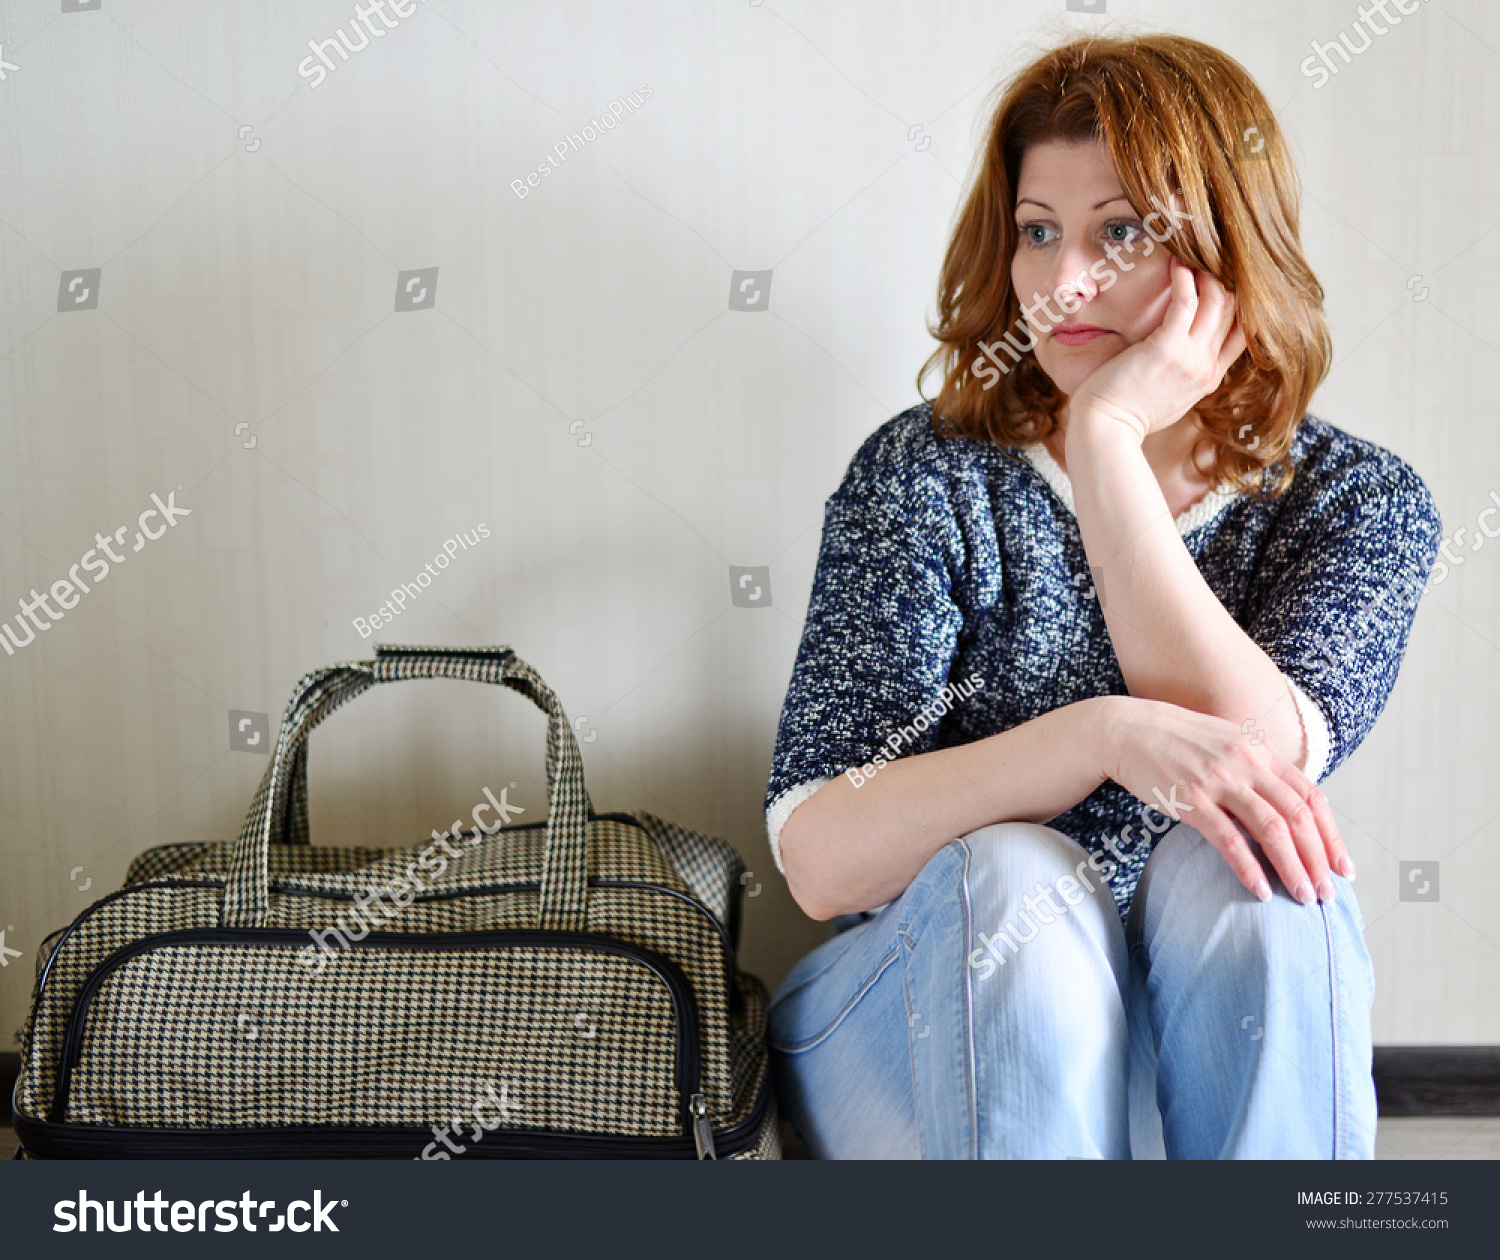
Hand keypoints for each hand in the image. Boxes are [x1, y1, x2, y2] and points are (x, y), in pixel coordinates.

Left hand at [1067, 257, 1246, 441]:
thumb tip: (1184, 360)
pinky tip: (1175, 265)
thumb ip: (1185, 376)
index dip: (1238, 304)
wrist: (1107, 428)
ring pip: (1218, 302)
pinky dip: (1184, 279)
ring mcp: (1191, 358)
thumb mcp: (1170, 399)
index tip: (1224, 282)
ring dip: (1206, 274)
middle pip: (1235, 312)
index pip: (1241, 333)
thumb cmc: (1127, 413)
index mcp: (1209, 378)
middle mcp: (1207, 367)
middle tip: (1206, 260)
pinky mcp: (1168, 348)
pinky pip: (1187, 301)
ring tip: (1189, 258)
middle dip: (1224, 281)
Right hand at [1096, 695, 1351, 904]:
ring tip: (1304, 897)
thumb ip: (1257, 769)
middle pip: (1298, 815)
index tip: (1344, 868)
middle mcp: (1245, 763)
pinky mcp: (1190, 799)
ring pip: (1272, 828)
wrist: (1126, 730)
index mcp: (1259, 750)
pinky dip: (1249, 868)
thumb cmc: (1176, 741)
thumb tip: (1286, 804)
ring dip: (1293, 867)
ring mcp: (1218, 780)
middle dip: (1319, 859)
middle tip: (1328, 894)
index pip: (1310, 796)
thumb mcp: (1226, 743)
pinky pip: (1228, 839)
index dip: (1332, 835)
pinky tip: (1262, 890)